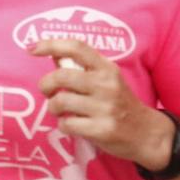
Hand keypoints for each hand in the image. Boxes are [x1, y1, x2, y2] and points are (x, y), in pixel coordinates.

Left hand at [32, 39, 173, 167]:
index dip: (51, 44)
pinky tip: (72, 125)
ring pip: (60, 102)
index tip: (31, 48)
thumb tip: (52, 53)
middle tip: (48, 92)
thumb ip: (81, 67)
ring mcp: (106, 108)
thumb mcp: (107, 79)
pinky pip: (67, 124)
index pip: (76, 47)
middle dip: (45, 85)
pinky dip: (63, 125)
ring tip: (60, 111)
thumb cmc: (119, 103)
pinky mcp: (102, 130)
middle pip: (61, 76)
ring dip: (53, 108)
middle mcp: (107, 85)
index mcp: (107, 69)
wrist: (148, 134)